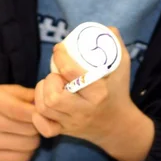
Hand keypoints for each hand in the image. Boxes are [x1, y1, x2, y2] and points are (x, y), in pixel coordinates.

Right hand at [0, 85, 39, 160]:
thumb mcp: (7, 90)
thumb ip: (30, 96)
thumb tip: (51, 107)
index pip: (26, 112)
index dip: (40, 114)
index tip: (43, 113)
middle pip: (31, 130)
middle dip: (37, 125)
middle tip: (32, 122)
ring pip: (30, 145)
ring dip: (33, 138)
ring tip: (26, 131)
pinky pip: (23, 158)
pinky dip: (27, 150)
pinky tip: (19, 141)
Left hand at [32, 26, 132, 144]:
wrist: (119, 127)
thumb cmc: (118, 93)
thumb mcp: (122, 68)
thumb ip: (117, 46)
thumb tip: (108, 28)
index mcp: (99, 93)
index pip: (72, 73)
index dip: (60, 56)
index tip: (59, 49)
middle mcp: (84, 110)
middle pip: (54, 97)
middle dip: (50, 81)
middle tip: (56, 74)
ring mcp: (73, 123)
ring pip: (45, 109)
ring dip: (41, 93)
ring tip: (49, 85)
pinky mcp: (65, 132)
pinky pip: (44, 128)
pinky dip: (38, 116)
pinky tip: (44, 104)